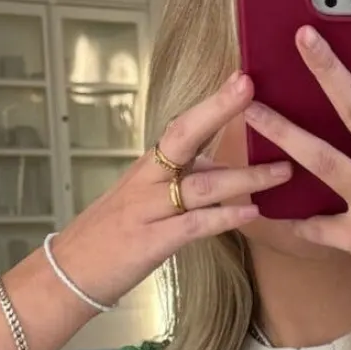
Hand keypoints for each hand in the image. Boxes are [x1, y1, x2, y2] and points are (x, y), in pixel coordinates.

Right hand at [48, 72, 290, 308]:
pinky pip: (194, 225)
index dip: (213, 102)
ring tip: (282, 171)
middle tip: (250, 89)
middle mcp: (147, 180)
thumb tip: (220, 167)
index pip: (182, 126)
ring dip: (244, 176)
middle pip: (183, 135)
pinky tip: (252, 214)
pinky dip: (224, 218)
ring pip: (200, 184)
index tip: (242, 77)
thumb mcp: (144, 201)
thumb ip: (181, 182)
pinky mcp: (151, 242)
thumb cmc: (109, 238)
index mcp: (148, 167)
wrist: (68, 272)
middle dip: (217, 110)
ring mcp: (148, 210)